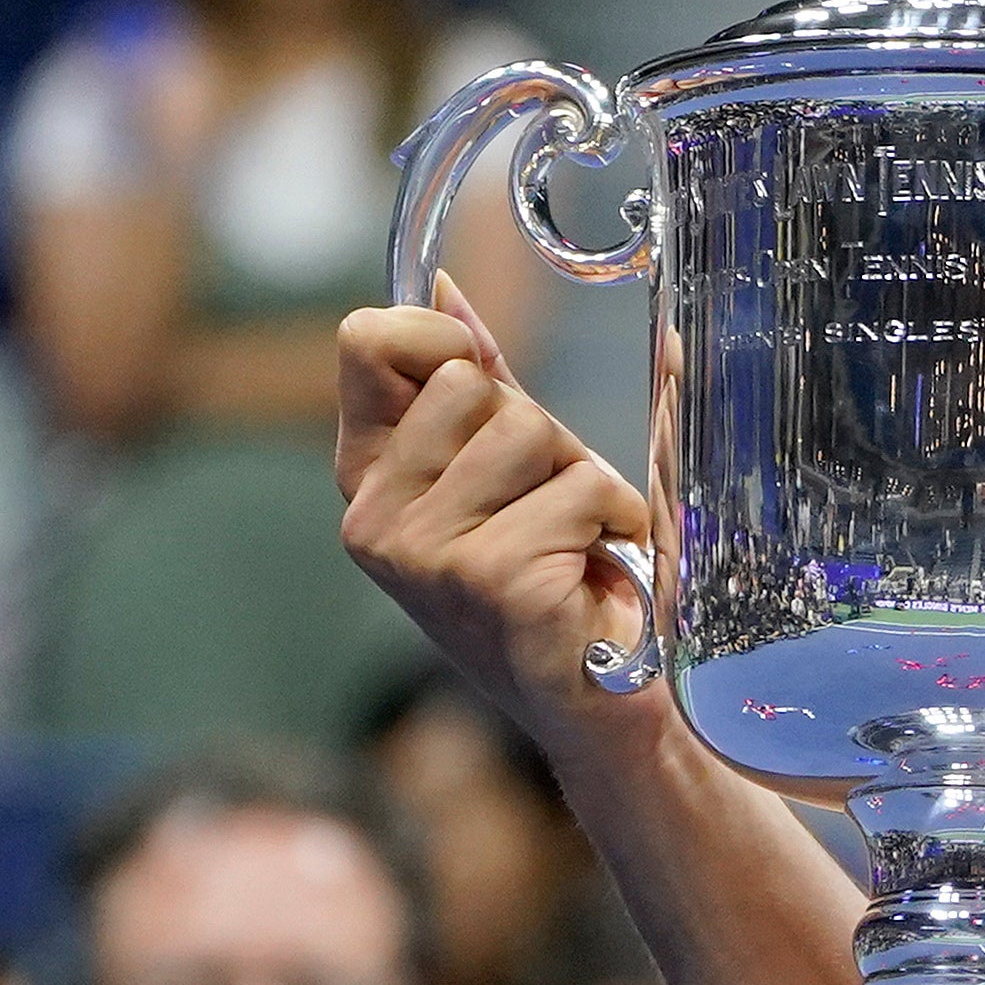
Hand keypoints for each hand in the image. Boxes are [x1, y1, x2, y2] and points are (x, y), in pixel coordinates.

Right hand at [335, 273, 668, 765]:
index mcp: (367, 477)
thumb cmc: (560, 573)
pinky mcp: (490, 580)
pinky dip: (616, 521)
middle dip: (541, 429)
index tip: (486, 375)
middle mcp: (373, 518)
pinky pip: (583, 489)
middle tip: (551, 503)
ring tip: (575, 542)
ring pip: (530, 431)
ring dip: (584, 479)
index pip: (368, 341)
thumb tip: (442, 287)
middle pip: (473, 380)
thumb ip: (478, 378)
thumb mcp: (510, 464)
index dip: (444, 336)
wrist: (605, 698)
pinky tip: (595, 576)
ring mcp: (423, 554)